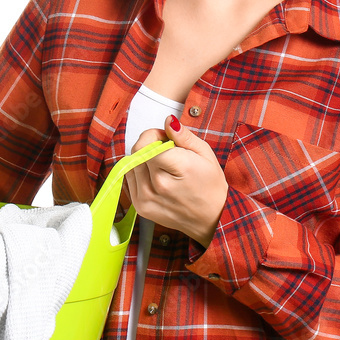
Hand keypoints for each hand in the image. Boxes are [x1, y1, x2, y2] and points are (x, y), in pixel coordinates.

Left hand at [124, 116, 228, 247]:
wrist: (210, 219)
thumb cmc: (210, 185)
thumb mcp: (205, 153)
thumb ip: (183, 135)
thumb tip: (168, 120)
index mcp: (177, 168)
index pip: (145, 143)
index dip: (153, 136)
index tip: (164, 138)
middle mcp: (158, 185)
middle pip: (136, 152)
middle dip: (148, 145)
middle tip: (166, 151)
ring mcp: (146, 198)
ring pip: (130, 165)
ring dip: (142, 160)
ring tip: (162, 166)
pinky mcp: (140, 207)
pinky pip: (129, 180)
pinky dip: (139, 173)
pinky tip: (156, 177)